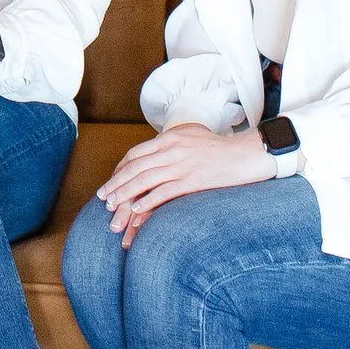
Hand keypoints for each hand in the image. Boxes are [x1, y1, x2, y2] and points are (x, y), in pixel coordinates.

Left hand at [93, 123, 271, 246]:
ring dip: (126, 194)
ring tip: (113, 207)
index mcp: (170, 138)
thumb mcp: (191, 138)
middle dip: (116, 183)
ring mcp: (182, 164)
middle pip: (135, 167)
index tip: (110, 182)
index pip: (135, 154)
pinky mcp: (193, 180)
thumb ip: (171, 144)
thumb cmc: (219, 148)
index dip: (120, 169)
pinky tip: (137, 210)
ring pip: (145, 180)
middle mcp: (172, 149)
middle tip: (103, 197)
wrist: (245, 154)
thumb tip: (154, 153)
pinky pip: (164, 192)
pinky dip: (148, 201)